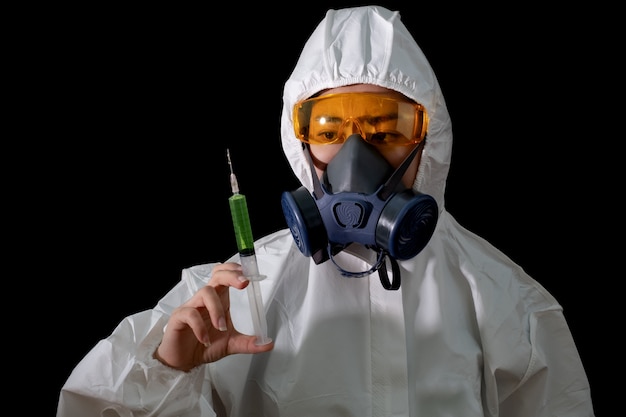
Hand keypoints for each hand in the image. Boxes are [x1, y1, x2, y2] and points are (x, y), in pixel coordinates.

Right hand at [154, 262, 273, 370]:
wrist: (183, 362)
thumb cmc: (205, 346)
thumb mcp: (231, 344)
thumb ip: (249, 343)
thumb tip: (268, 344)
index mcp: (218, 300)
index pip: (225, 276)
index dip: (236, 271)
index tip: (250, 276)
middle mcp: (205, 300)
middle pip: (216, 276)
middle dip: (231, 276)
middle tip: (243, 284)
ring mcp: (191, 306)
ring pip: (205, 293)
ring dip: (217, 309)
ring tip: (221, 328)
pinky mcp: (179, 318)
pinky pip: (190, 314)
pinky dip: (200, 327)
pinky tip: (205, 340)